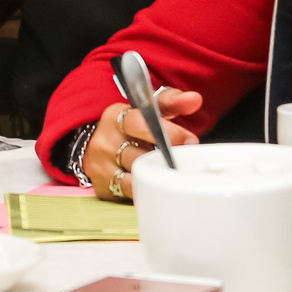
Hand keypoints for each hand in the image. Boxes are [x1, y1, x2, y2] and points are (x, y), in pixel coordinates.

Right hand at [82, 88, 202, 200]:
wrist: (98, 147)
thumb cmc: (130, 127)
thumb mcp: (147, 109)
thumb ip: (171, 102)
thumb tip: (193, 100)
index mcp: (116, 116)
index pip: (144, 123)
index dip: (171, 133)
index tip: (190, 141)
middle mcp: (105, 140)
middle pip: (142, 153)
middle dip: (167, 158)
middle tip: (183, 161)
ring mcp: (102, 165)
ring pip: (138, 175)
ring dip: (158, 174)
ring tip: (170, 171)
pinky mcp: (103, 186)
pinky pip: (132, 192)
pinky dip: (147, 188)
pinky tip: (156, 184)